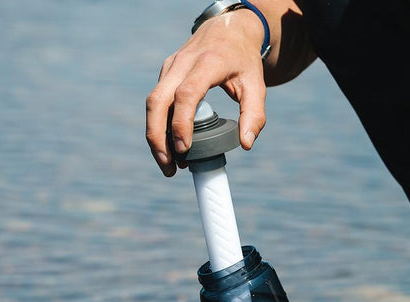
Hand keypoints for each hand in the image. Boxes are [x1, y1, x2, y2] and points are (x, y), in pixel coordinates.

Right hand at [145, 9, 267, 176]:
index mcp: (208, 64)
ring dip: (155, 135)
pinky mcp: (166, 72)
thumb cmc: (243, 60)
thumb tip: (246, 144)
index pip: (186, 95)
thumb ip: (254, 115)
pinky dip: (159, 125)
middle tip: (169, 166)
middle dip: (158, 136)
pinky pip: (156, 101)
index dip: (181, 123)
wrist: (228, 28)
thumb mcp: (257, 85)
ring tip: (169, 164)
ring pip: (152, 103)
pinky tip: (170, 146)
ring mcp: (171, 66)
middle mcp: (183, 63)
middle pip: (157, 100)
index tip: (184, 149)